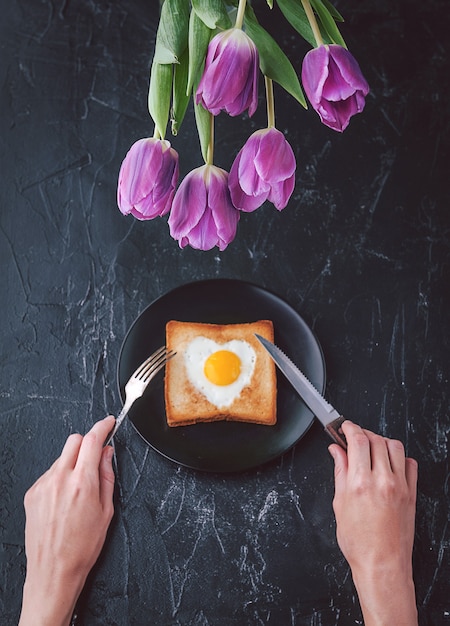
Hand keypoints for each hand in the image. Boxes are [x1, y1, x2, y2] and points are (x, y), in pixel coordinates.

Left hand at [19, 416, 115, 625]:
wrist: (54, 571)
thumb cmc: (83, 547)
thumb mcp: (106, 511)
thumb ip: (107, 476)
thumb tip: (106, 454)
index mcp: (82, 483)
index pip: (92, 440)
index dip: (102, 426)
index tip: (108, 423)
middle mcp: (60, 480)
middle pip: (74, 440)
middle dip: (87, 443)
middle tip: (95, 457)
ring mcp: (42, 486)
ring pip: (61, 457)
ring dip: (73, 462)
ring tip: (79, 489)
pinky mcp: (32, 494)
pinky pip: (49, 473)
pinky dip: (60, 477)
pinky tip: (65, 498)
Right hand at [329, 420, 417, 625]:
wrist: (382, 564)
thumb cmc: (359, 542)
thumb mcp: (339, 503)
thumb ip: (340, 472)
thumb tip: (336, 452)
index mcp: (360, 482)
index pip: (357, 439)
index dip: (349, 428)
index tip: (344, 427)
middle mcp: (382, 480)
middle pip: (375, 439)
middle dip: (362, 433)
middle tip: (354, 438)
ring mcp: (400, 485)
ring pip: (394, 446)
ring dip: (381, 441)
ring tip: (372, 448)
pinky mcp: (412, 493)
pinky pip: (410, 463)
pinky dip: (399, 457)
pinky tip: (389, 463)